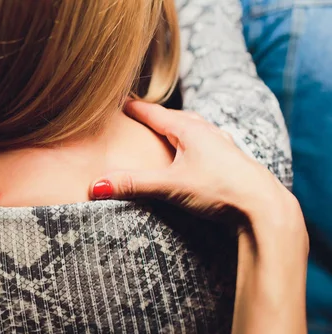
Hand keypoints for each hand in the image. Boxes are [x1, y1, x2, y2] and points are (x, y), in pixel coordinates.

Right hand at [89, 101, 294, 220]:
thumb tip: (95, 185)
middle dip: (155, 116)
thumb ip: (133, 184)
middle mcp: (207, 132)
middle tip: (138, 114)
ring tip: (165, 131)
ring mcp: (222, 146)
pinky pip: (207, 144)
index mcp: (190, 130)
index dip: (135, 108)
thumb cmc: (221, 189)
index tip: (119, 101)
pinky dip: (194, 144)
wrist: (264, 207)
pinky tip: (196, 153)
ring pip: (194, 130)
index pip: (155, 113)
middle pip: (175, 118)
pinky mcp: (231, 162)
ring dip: (177, 128)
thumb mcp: (171, 186)